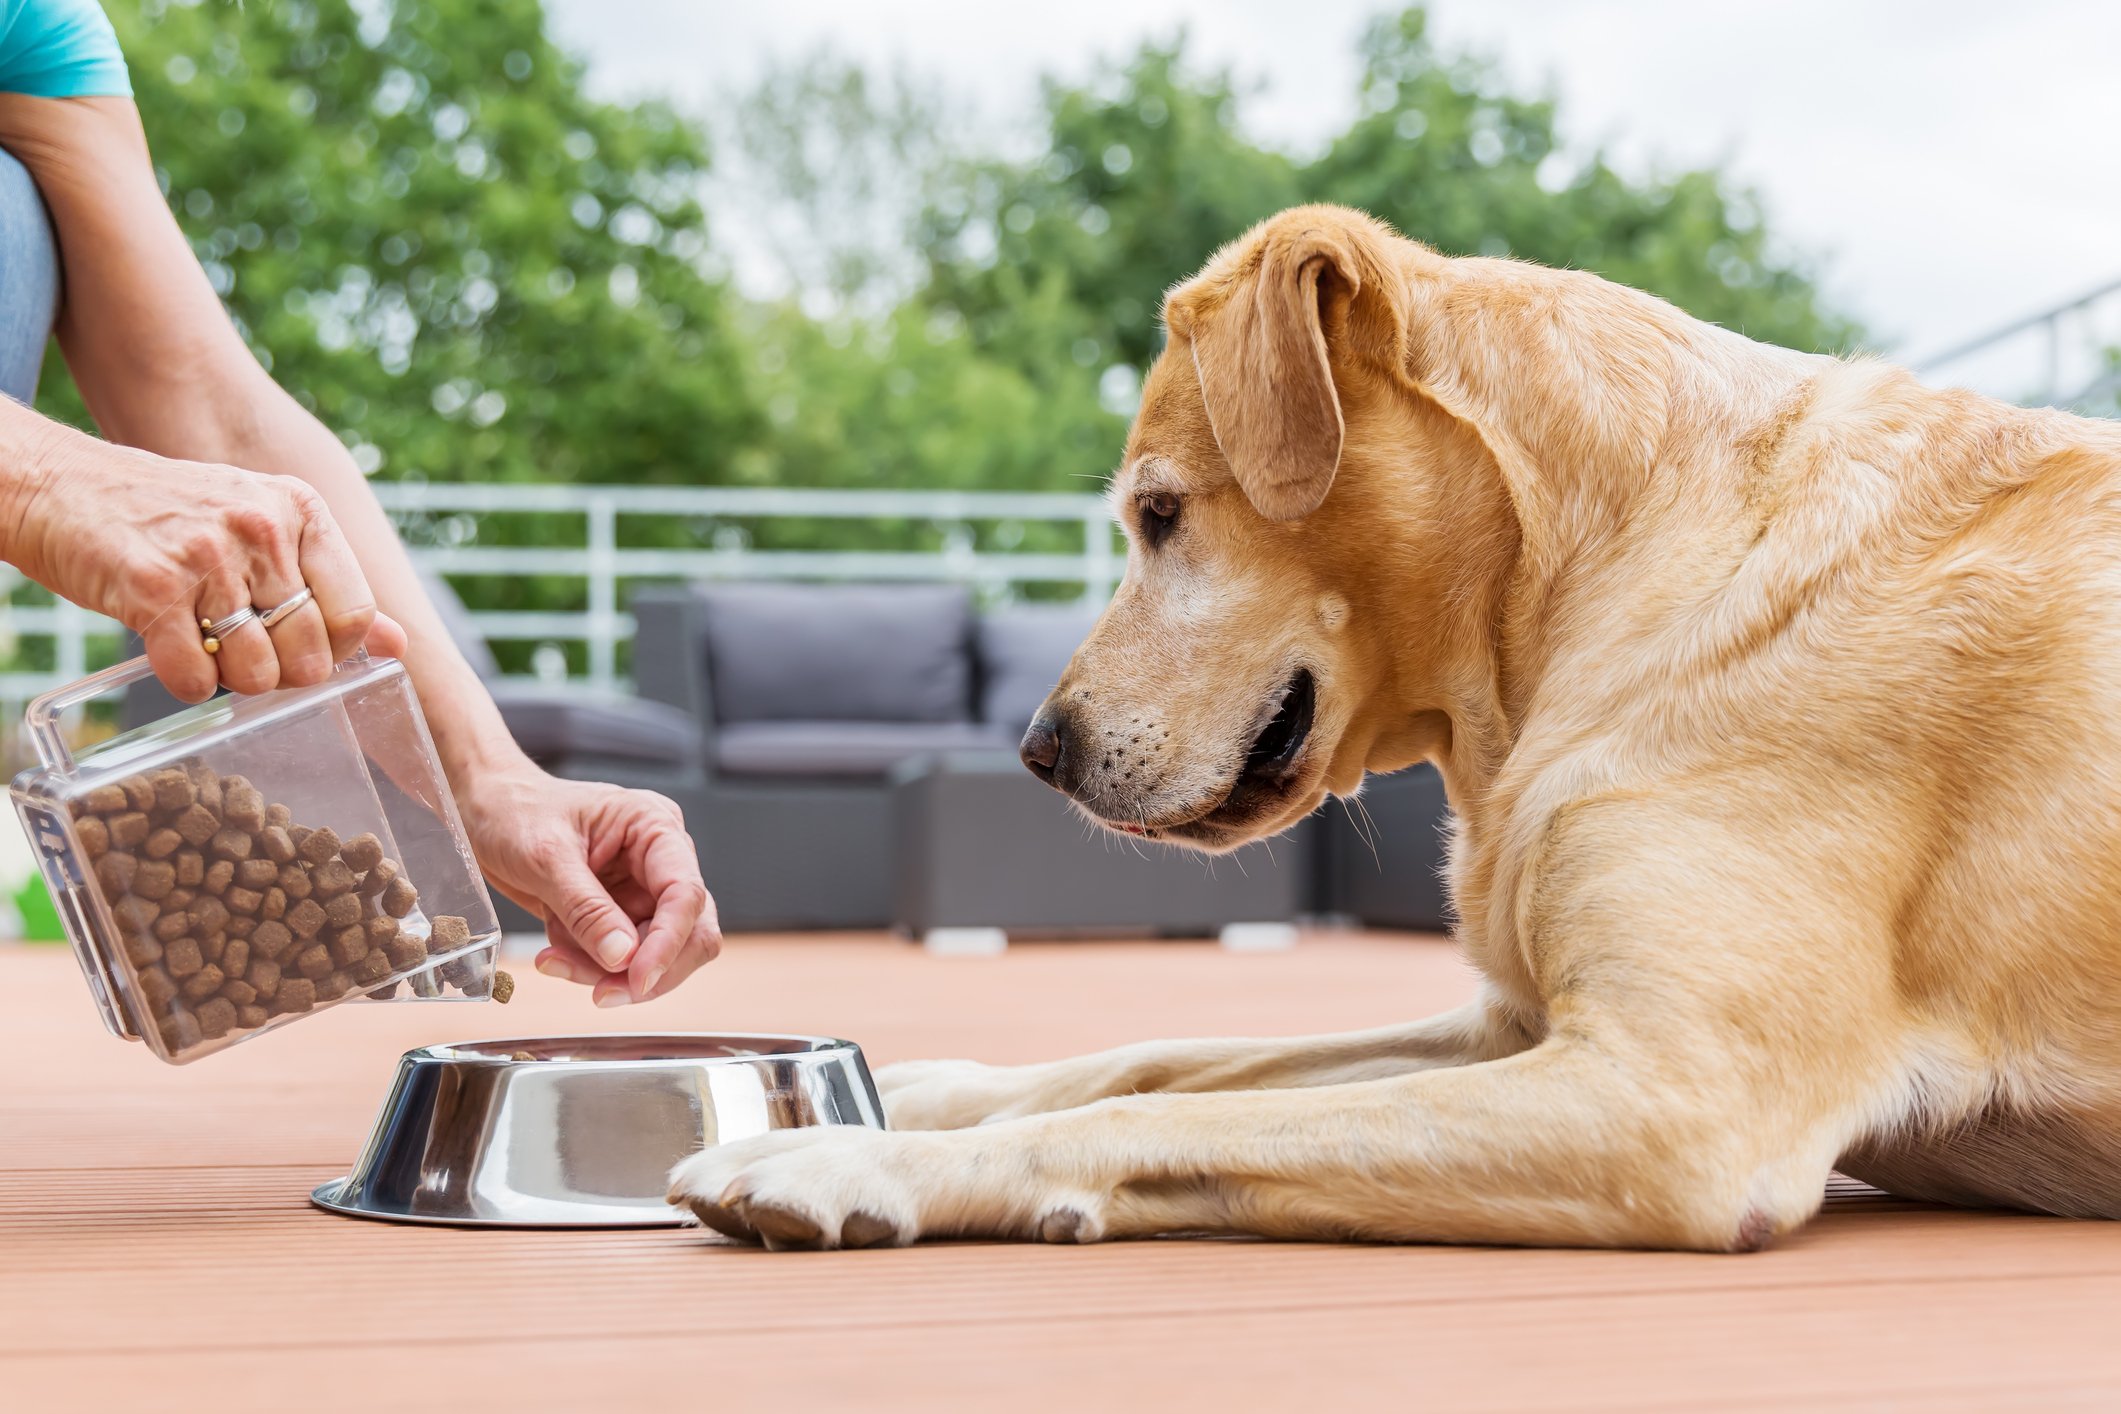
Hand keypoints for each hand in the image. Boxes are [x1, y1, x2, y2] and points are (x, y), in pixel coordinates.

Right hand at [6, 427, 403, 700]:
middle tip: (243, 650)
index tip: (299, 644)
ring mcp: (208, 555)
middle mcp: (262, 527)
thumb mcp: (261, 529)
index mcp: (300, 510)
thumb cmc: (170, 517)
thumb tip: (398, 644)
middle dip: (282, 672)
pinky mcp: (154, 588)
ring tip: (205, 644)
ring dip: (232, 680)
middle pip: (311, 651)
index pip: (355, 611)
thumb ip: (328, 586)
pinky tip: (170, 651)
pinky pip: (197, 679)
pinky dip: (186, 684)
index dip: (333, 648)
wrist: (62, 487)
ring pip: (259, 672)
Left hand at [458, 763, 720, 1004]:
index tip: (638, 979)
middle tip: (603, 993)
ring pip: (653, 953)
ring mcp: (641, 890)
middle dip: (647, 968)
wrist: (484, 812)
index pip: (685, 893)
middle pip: (688, 931)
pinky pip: (619, 959)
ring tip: (555, 960)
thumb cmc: (515, 811)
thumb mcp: (546, 857)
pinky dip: (588, 967)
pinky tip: (554, 954)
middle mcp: (659, 861)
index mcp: (655, 828)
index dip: (668, 942)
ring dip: (607, 971)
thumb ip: (586, 908)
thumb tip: (622, 957)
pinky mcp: (618, 915)